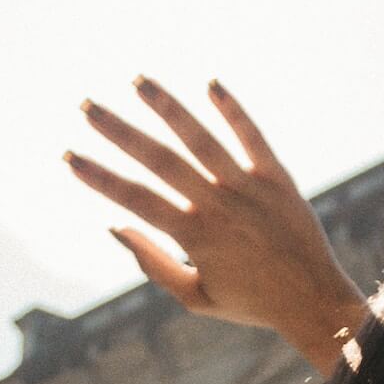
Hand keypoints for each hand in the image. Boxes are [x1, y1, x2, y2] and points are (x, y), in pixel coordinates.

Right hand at [65, 77, 367, 376]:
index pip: (135, 199)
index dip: (98, 177)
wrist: (314, 303)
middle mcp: (218, 206)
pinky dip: (233, 110)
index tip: (69, 157)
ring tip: (138, 81)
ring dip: (167, 107)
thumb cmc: (250, 302)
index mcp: (194, 237)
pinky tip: (210, 83)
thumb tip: (114, 227)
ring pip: (201, 139)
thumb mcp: (194, 296)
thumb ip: (152, 263)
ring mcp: (249, 189)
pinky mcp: (278, 179)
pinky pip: (253, 137)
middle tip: (87, 106)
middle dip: (118, 131)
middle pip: (159, 160)